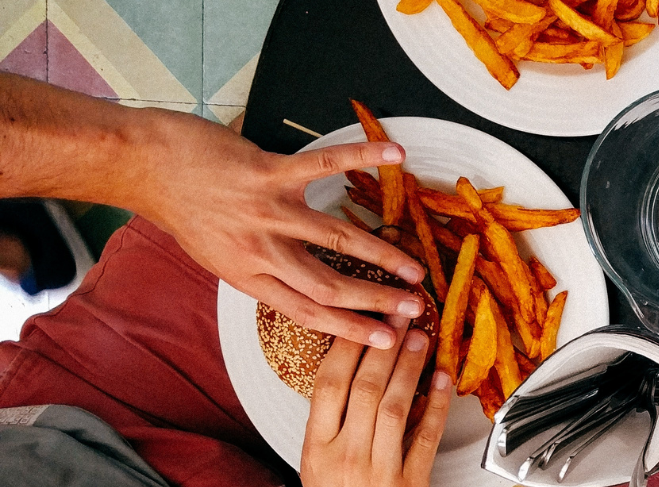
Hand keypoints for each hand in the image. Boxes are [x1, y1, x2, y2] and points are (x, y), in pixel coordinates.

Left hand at [132, 109, 424, 348]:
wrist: (144, 167)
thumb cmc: (181, 208)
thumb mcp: (216, 255)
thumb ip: (259, 268)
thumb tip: (298, 281)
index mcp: (248, 276)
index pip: (307, 311)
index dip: (351, 329)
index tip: (386, 340)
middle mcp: (260, 250)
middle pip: (329, 285)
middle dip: (377, 300)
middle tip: (415, 308)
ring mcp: (266, 211)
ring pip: (336, 239)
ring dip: (382, 255)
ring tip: (414, 267)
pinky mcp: (268, 173)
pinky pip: (324, 165)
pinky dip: (363, 157)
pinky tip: (395, 155)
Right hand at [302, 326, 451, 486]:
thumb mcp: (318, 463)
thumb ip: (331, 423)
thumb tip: (353, 370)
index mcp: (316, 450)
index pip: (328, 385)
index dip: (347, 346)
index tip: (362, 318)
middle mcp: (345, 457)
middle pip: (364, 388)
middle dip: (384, 345)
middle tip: (399, 315)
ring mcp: (378, 470)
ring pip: (395, 406)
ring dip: (409, 367)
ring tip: (420, 338)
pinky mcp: (410, 483)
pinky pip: (426, 436)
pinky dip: (435, 405)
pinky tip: (442, 380)